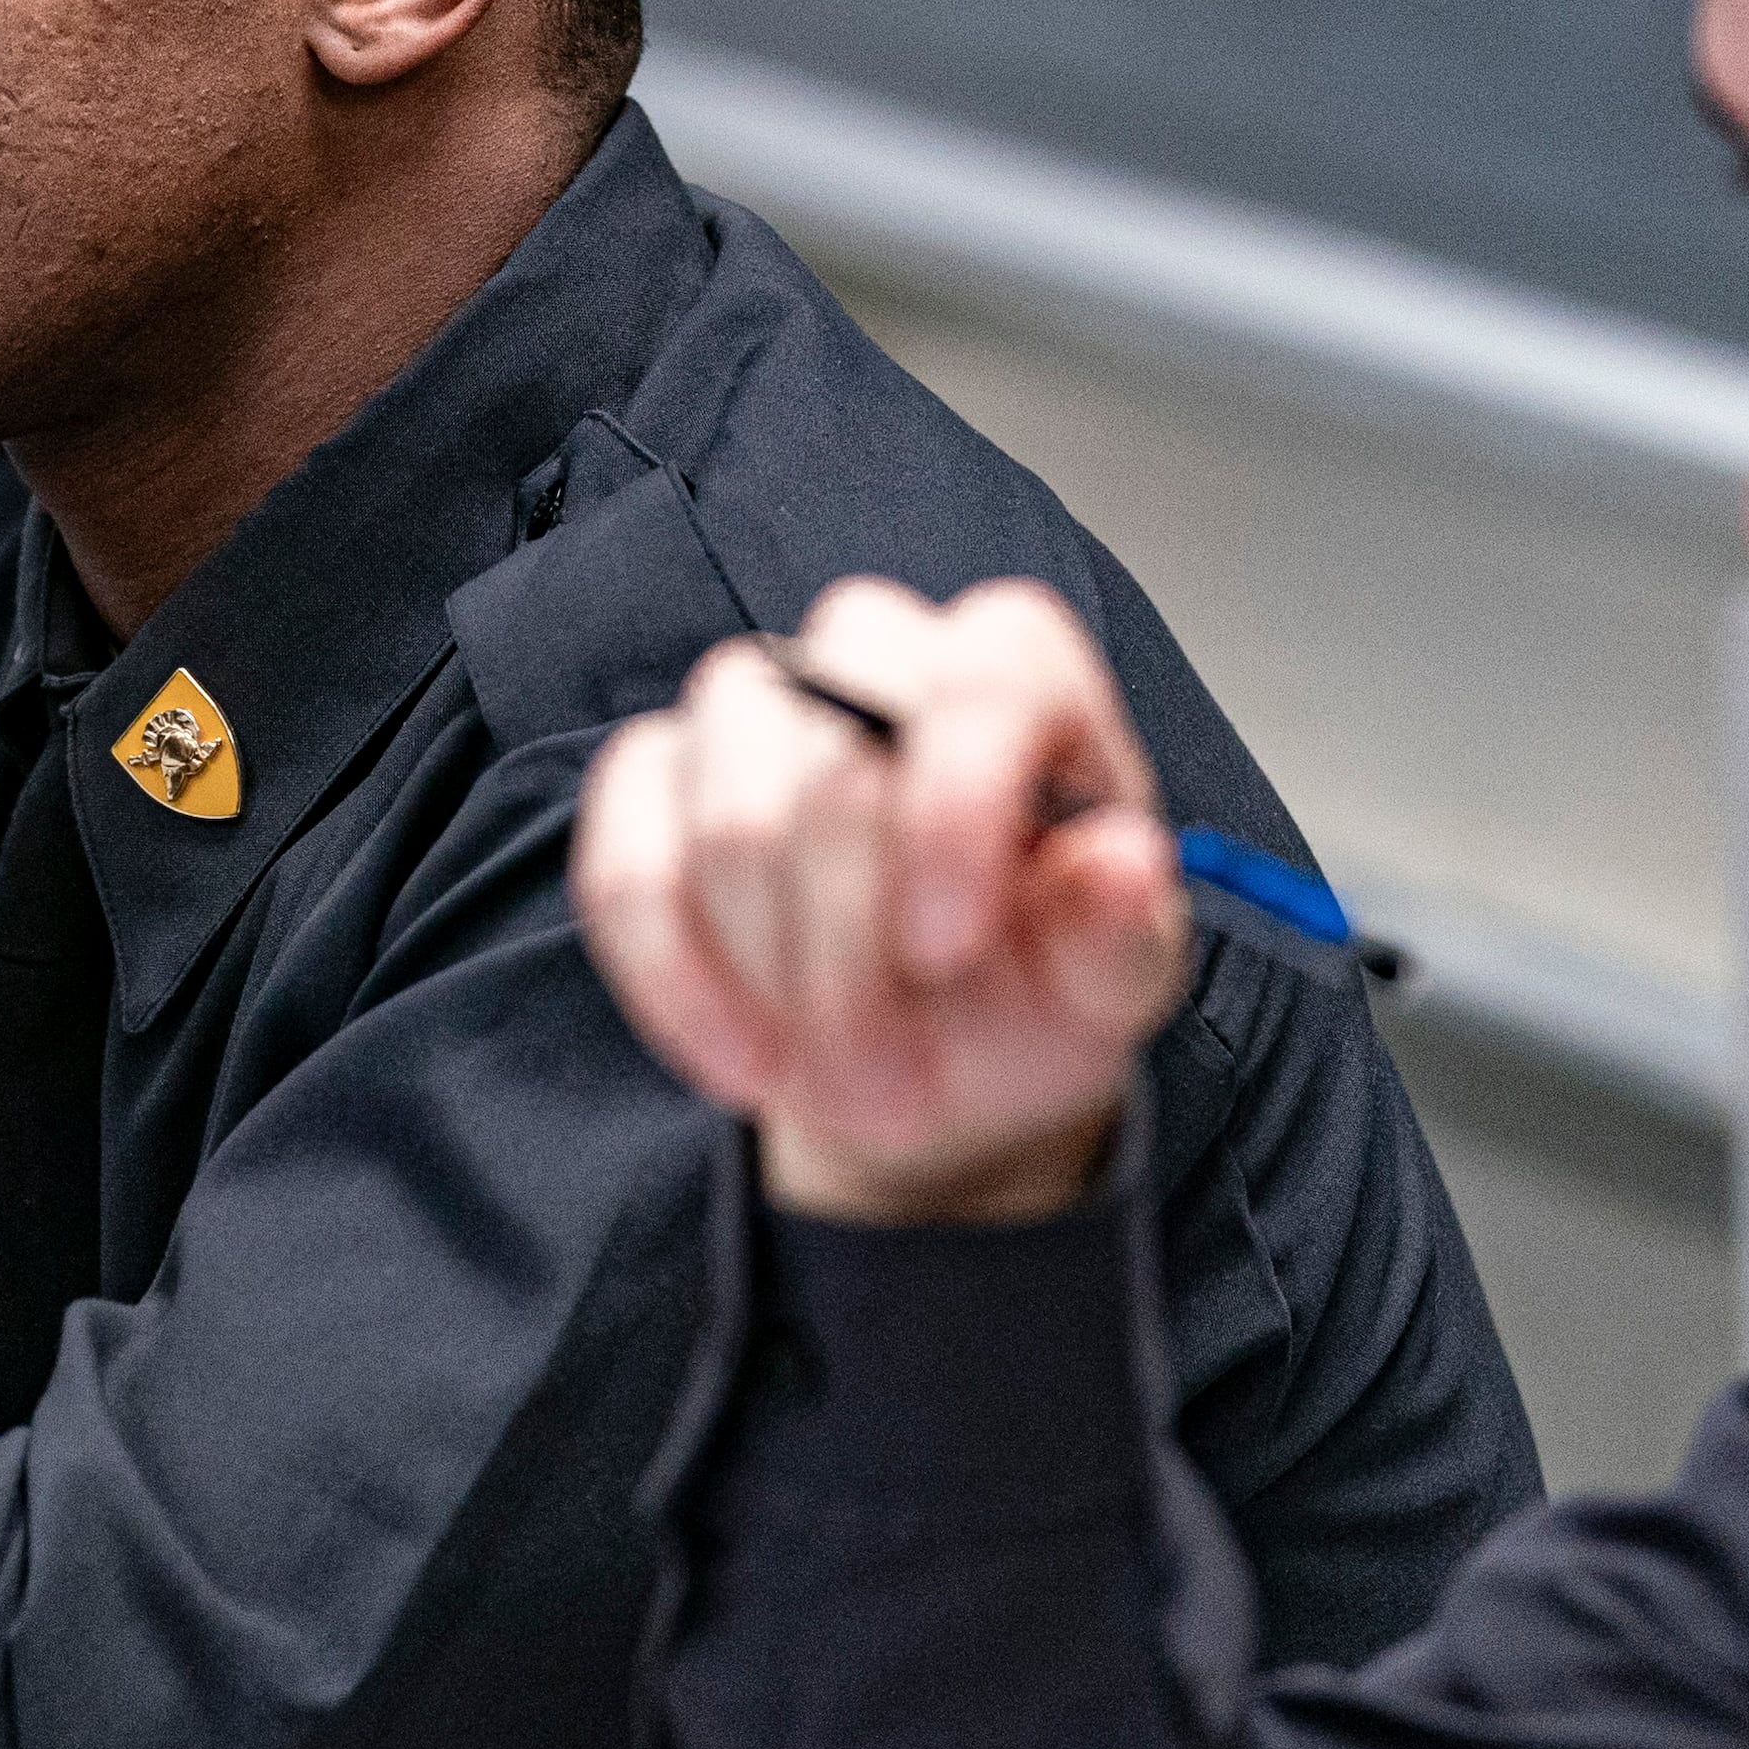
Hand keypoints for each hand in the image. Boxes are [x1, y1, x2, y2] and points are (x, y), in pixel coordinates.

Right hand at [571, 577, 1187, 1226]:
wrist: (929, 1054)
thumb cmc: (1028, 987)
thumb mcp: (1107, 983)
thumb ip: (1123, 928)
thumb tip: (1126, 865)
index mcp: (1016, 676)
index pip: (980, 681)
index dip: (953, 813)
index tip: (948, 950)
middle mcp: (876, 655)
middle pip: (832, 772)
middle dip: (853, 965)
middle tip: (897, 1093)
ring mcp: (748, 708)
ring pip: (727, 820)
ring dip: (775, 984)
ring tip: (840, 1086)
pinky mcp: (649, 776)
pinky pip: (622, 866)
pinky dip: (677, 984)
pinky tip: (740, 1062)